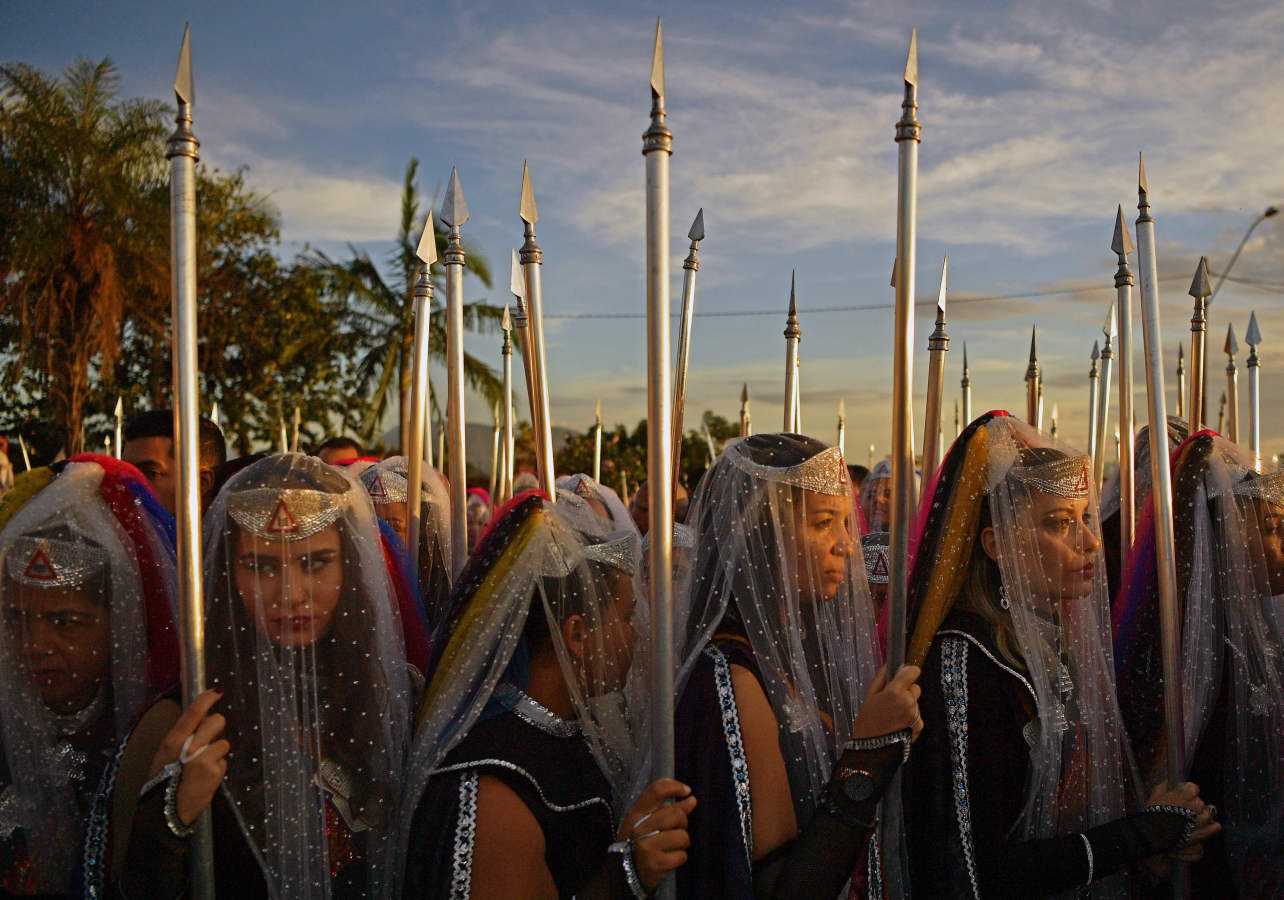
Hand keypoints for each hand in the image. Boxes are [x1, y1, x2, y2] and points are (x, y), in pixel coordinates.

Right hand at [148, 688, 230, 825]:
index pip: (194, 712)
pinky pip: (223, 762)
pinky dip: (217, 768)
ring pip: (223, 743)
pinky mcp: (215, 771)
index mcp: (173, 740)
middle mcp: (190, 746)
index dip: (207, 699)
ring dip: (216, 752)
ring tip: (202, 767)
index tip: (216, 691)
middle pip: (217, 721)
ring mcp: (204, 759)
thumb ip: (181, 739)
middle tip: (208, 740)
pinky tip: (205, 779)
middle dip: (216, 728)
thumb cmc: (162, 784)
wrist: (165, 812)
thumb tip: (198, 724)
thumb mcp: (164, 756)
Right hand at [617, 778, 696, 890]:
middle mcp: (640, 828)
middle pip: (676, 813)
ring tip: (670, 846)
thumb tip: (690, 800)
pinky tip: (668, 858)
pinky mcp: (656, 863)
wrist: (622, 874)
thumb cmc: (635, 844)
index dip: (675, 786)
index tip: (687, 791)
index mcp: (635, 813)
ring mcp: (647, 846)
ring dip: (681, 842)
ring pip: (682, 836)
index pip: (656, 791)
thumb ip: (665, 809)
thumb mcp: (643, 823)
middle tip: (675, 829)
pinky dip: (679, 857)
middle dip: (683, 822)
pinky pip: (681, 855)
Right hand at [852, 665, 921, 740]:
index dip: (908, 672)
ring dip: (908, 704)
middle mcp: (909, 702)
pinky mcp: (919, 725)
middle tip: (892, 700)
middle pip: (915, 687)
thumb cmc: (868, 721)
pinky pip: (917, 714)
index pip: (913, 671)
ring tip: (893, 714)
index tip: (902, 675)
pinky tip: (898, 722)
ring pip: (916, 701)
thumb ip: (882, 677)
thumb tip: (890, 664)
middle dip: (906, 690)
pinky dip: (910, 716)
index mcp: (895, 692)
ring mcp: (915, 714)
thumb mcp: (869, 695)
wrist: (873, 748)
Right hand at [1142, 781, 1220, 873]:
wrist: (1157, 835)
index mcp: (1187, 792)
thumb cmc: (1155, 814)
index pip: (1193, 787)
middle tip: (1182, 812)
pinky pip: (1216, 826)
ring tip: (1191, 821)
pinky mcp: (1207, 831)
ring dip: (1202, 815)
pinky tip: (1202, 827)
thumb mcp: (1155, 795)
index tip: (1180, 797)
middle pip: (1200, 801)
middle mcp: (1198, 803)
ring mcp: (1204, 818)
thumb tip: (1168, 781)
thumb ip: (1164, 786)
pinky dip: (1211, 826)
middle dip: (1192, 805)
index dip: (1186, 792)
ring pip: (1209, 812)